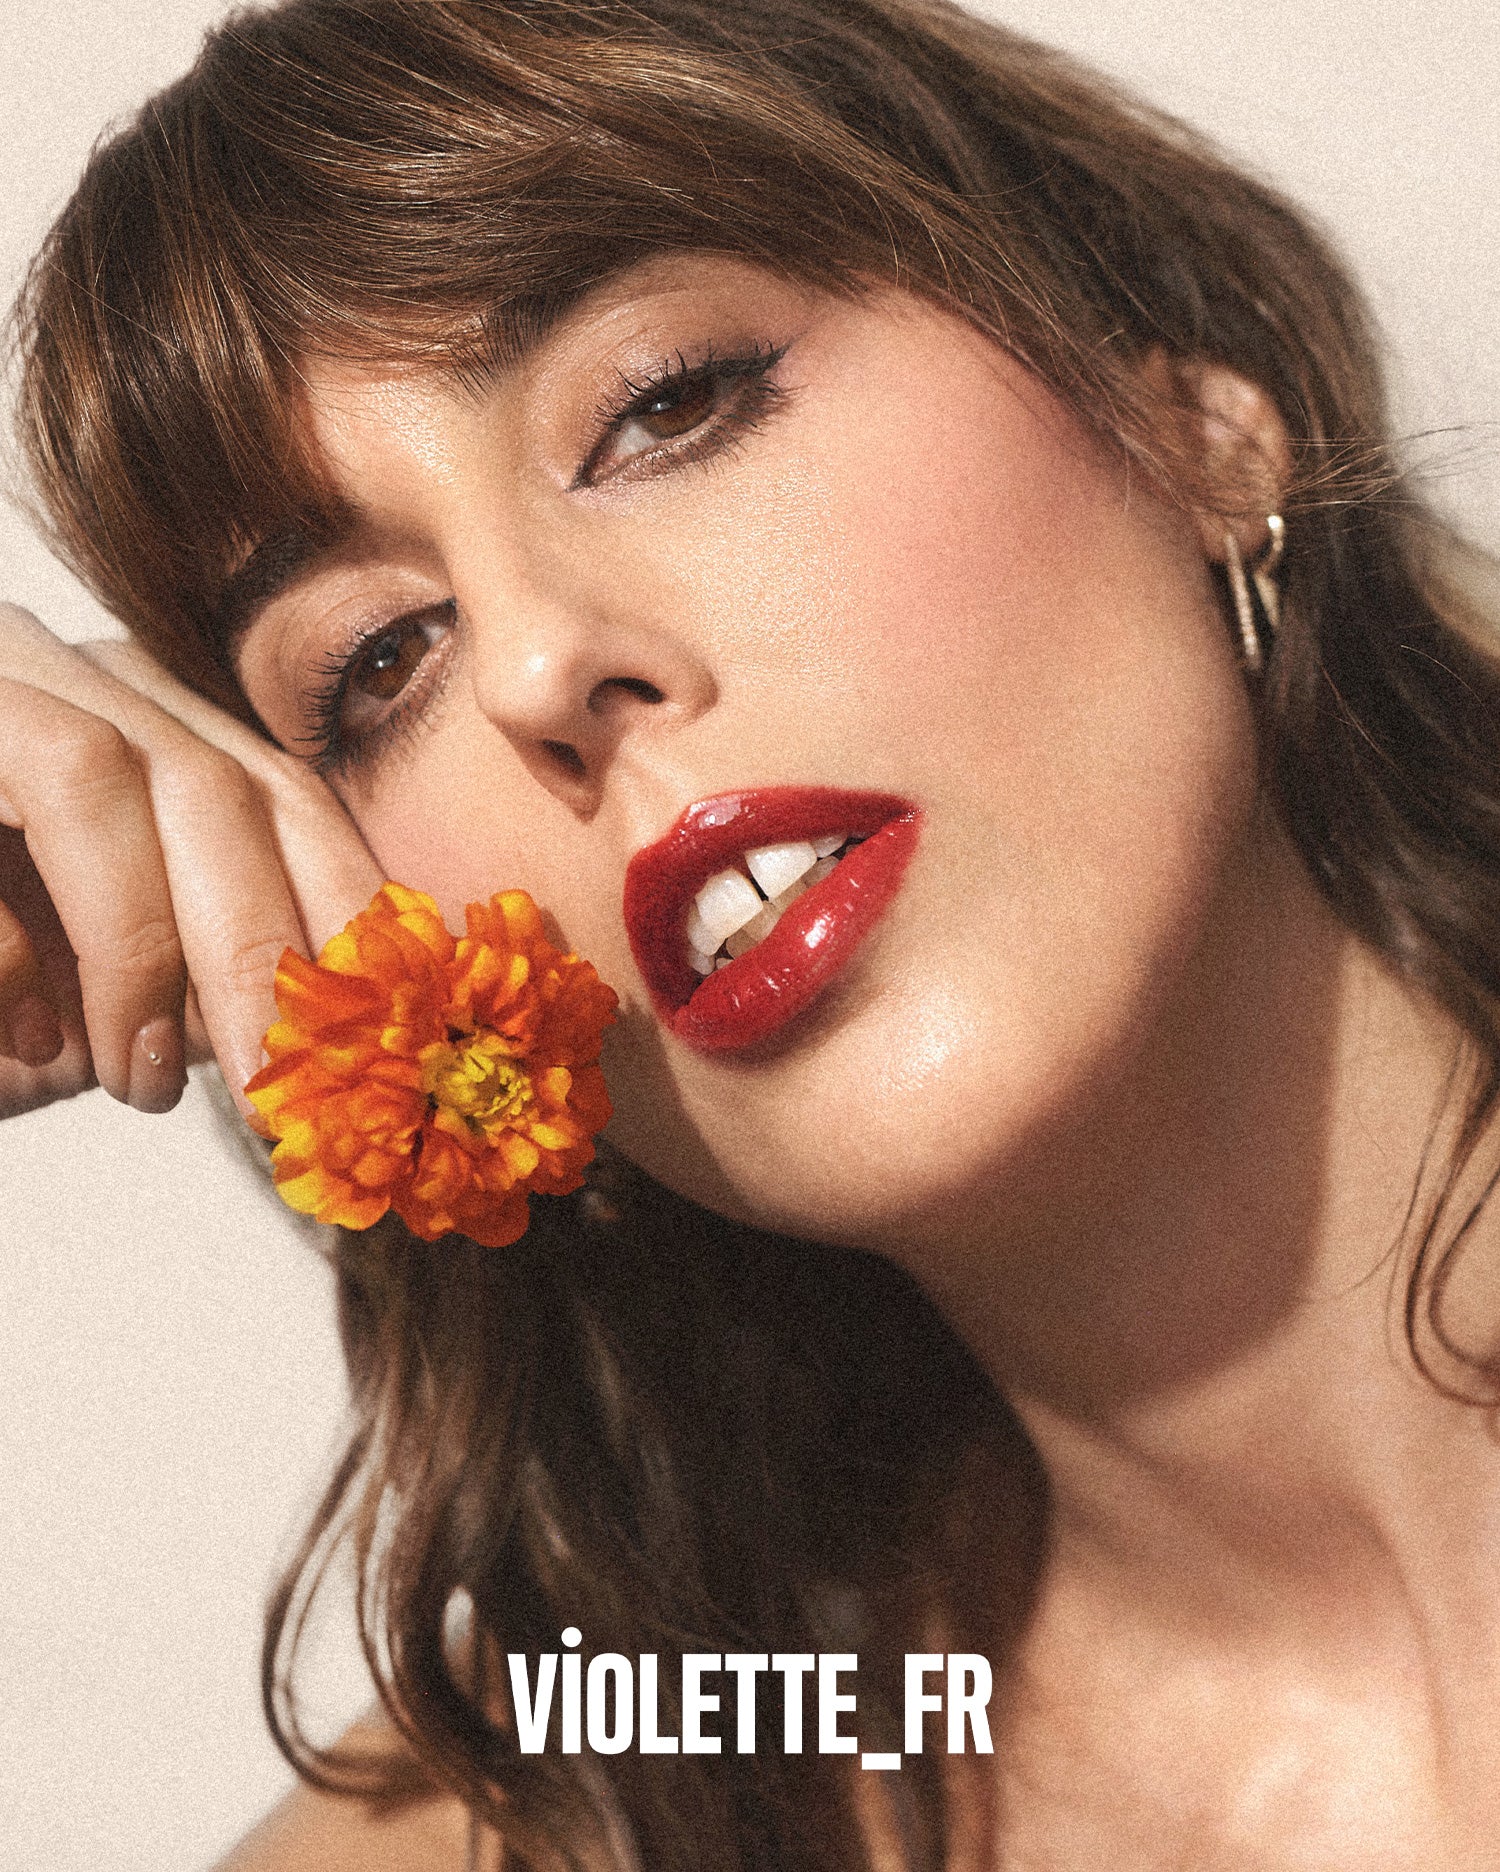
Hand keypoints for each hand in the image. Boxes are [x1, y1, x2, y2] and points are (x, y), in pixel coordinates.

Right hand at [0, 604, 383, 1121]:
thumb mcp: (102, 979)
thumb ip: (208, 973)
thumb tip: (353, 1028)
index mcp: (131, 712)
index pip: (281, 791)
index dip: (349, 906)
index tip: (396, 1028)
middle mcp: (47, 668)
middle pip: (212, 781)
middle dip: (265, 945)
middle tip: (290, 1089)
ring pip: (99, 769)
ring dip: (144, 944)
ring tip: (146, 1081)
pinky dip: (9, 948)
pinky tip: (32, 1044)